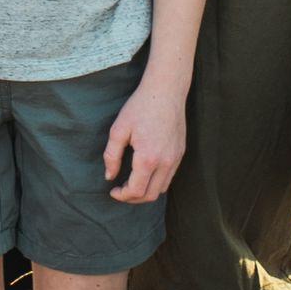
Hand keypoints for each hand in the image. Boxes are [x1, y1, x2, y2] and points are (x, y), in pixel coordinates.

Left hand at [104, 82, 186, 202]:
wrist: (166, 91)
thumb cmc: (140, 107)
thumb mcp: (119, 129)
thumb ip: (112, 156)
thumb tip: (110, 176)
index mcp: (148, 158)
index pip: (136, 191)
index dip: (122, 196)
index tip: (113, 190)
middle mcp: (165, 162)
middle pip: (150, 195)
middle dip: (133, 198)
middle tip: (121, 191)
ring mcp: (175, 158)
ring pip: (162, 189)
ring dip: (146, 191)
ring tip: (132, 184)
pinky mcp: (180, 153)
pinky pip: (169, 177)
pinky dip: (156, 182)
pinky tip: (145, 173)